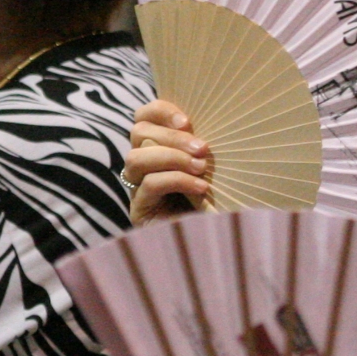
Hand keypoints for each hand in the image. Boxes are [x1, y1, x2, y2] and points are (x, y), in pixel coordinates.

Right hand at [125, 100, 209, 225]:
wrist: (216, 244)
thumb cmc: (220, 200)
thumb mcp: (212, 164)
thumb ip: (201, 143)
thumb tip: (214, 113)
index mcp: (157, 148)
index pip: (143, 117)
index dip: (161, 111)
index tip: (189, 121)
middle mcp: (142, 167)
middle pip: (138, 132)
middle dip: (171, 136)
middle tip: (202, 148)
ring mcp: (137, 189)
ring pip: (136, 157)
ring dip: (171, 157)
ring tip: (201, 168)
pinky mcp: (139, 211)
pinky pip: (150, 183)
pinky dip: (177, 180)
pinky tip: (200, 188)